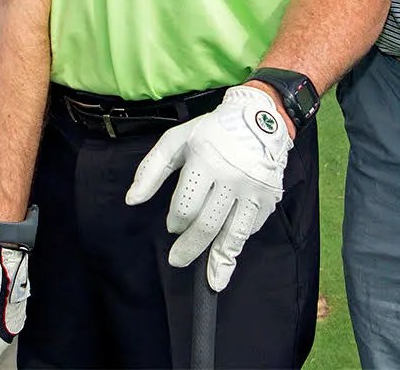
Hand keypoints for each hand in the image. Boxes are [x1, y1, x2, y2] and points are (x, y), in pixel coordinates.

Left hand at [124, 84, 290, 290]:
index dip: (175, 222)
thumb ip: (151, 170)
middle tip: (177, 260)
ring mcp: (253, 189)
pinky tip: (228, 248)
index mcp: (205, 160)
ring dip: (221, 260)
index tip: (172, 226)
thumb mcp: (175, 142)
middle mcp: (231, 176)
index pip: (186, 206)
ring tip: (212, 281)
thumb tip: (131, 200)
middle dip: (191, 248)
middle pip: (208, 224)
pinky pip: (250, 228)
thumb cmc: (210, 132)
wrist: (258, 118)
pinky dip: (238, 240)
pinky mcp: (269, 198)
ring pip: (234, 234)